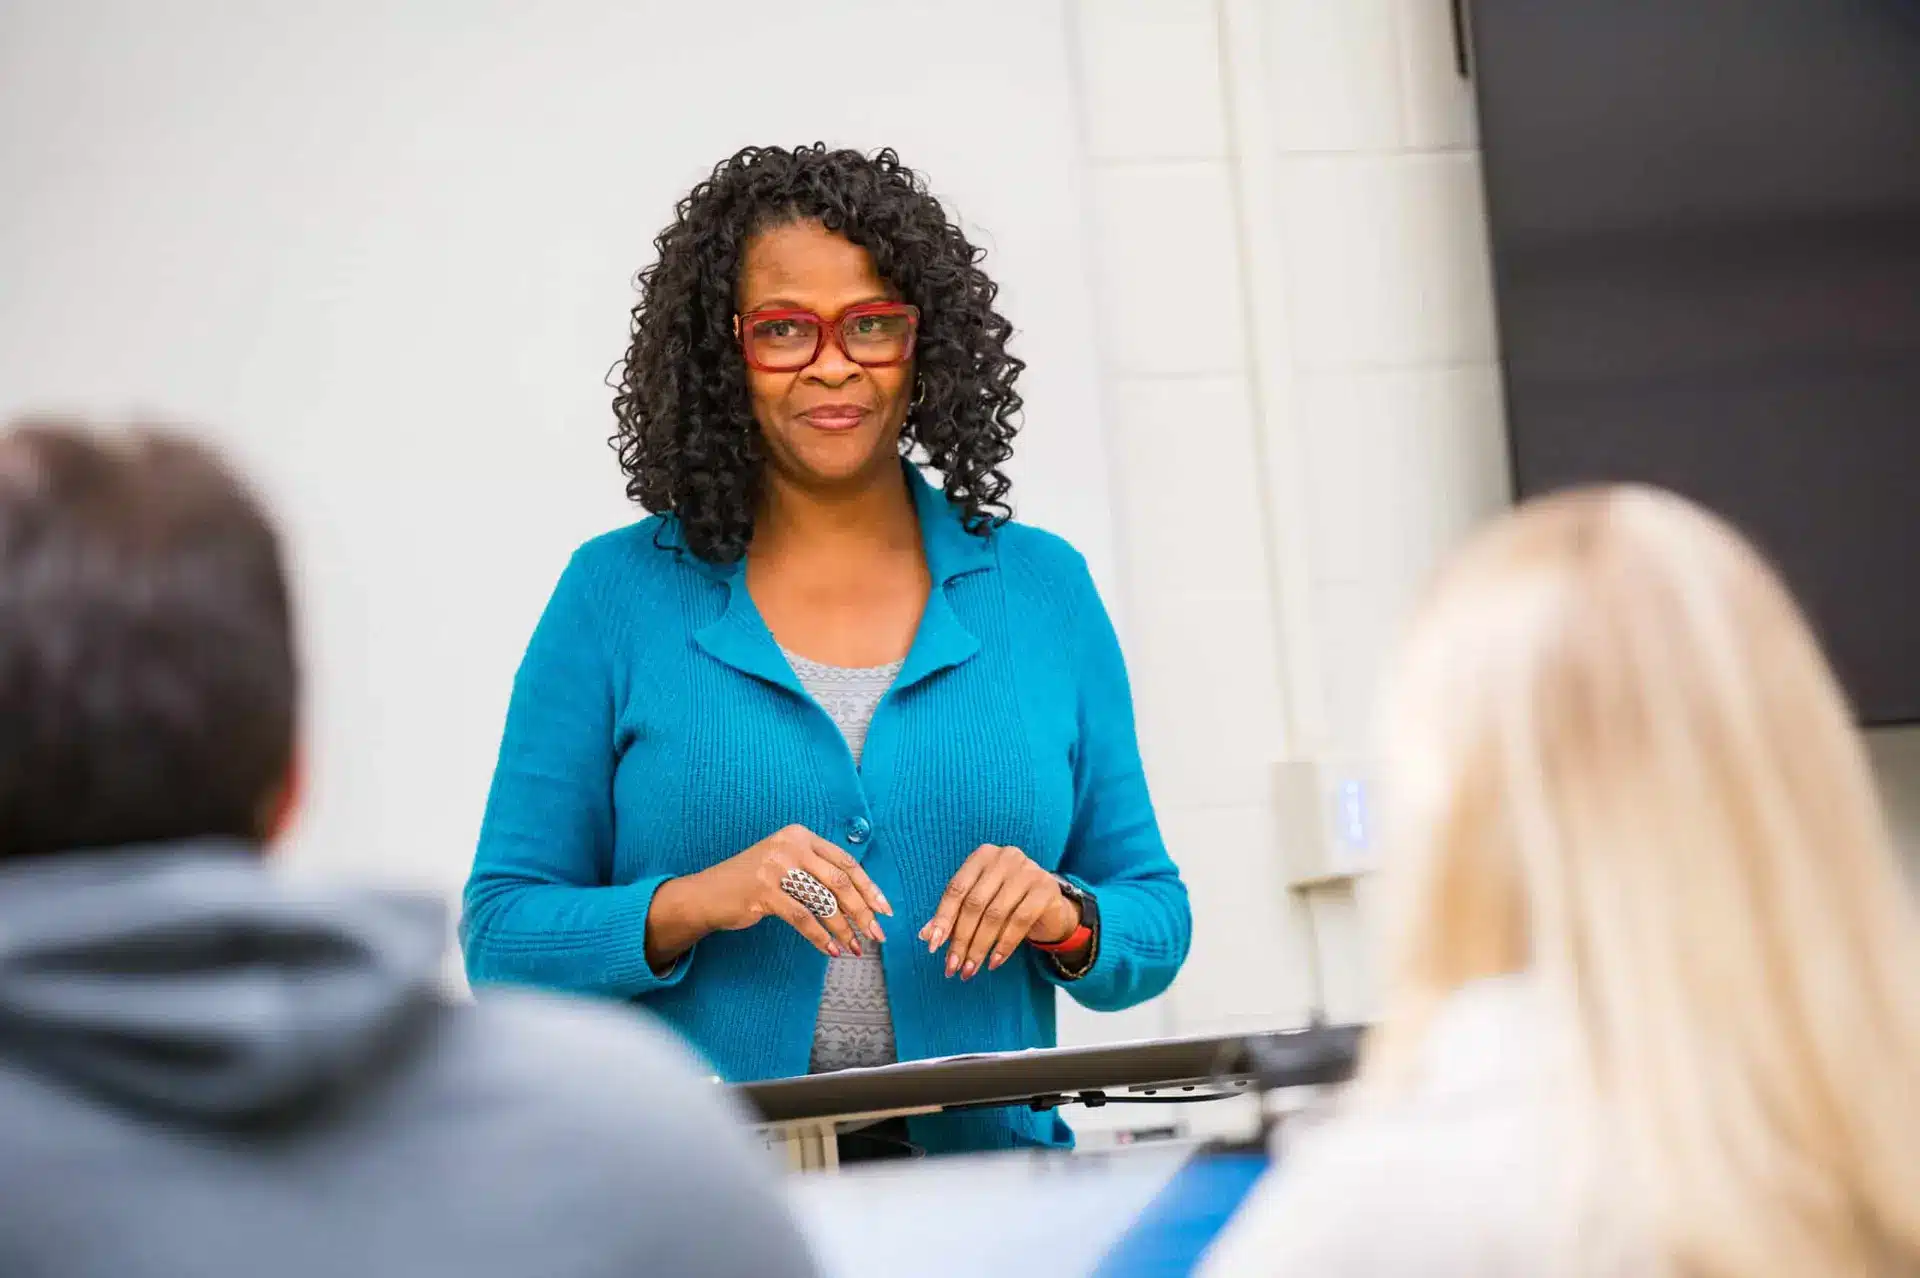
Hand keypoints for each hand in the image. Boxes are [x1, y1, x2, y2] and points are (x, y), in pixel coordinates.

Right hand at [691, 825, 890, 958]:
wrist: (709, 893)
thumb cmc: (755, 882)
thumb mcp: (787, 863)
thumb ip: (817, 871)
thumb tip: (860, 900)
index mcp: (801, 835)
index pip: (846, 862)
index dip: (869, 887)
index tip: (885, 909)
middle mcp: (791, 846)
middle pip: (840, 882)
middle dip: (863, 911)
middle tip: (877, 934)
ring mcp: (777, 867)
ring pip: (824, 901)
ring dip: (844, 929)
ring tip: (855, 947)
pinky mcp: (764, 891)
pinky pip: (803, 918)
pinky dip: (821, 937)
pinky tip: (832, 950)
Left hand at [919, 844, 1078, 979]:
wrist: (1050, 905)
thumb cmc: (1007, 902)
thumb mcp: (979, 904)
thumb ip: (953, 915)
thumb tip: (925, 936)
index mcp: (983, 856)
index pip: (956, 888)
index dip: (943, 918)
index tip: (933, 946)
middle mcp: (1006, 857)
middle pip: (974, 903)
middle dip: (961, 938)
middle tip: (952, 966)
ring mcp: (1028, 871)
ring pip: (995, 915)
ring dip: (979, 947)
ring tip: (969, 969)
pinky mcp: (1046, 889)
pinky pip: (1020, 922)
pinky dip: (1004, 946)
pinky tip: (993, 962)